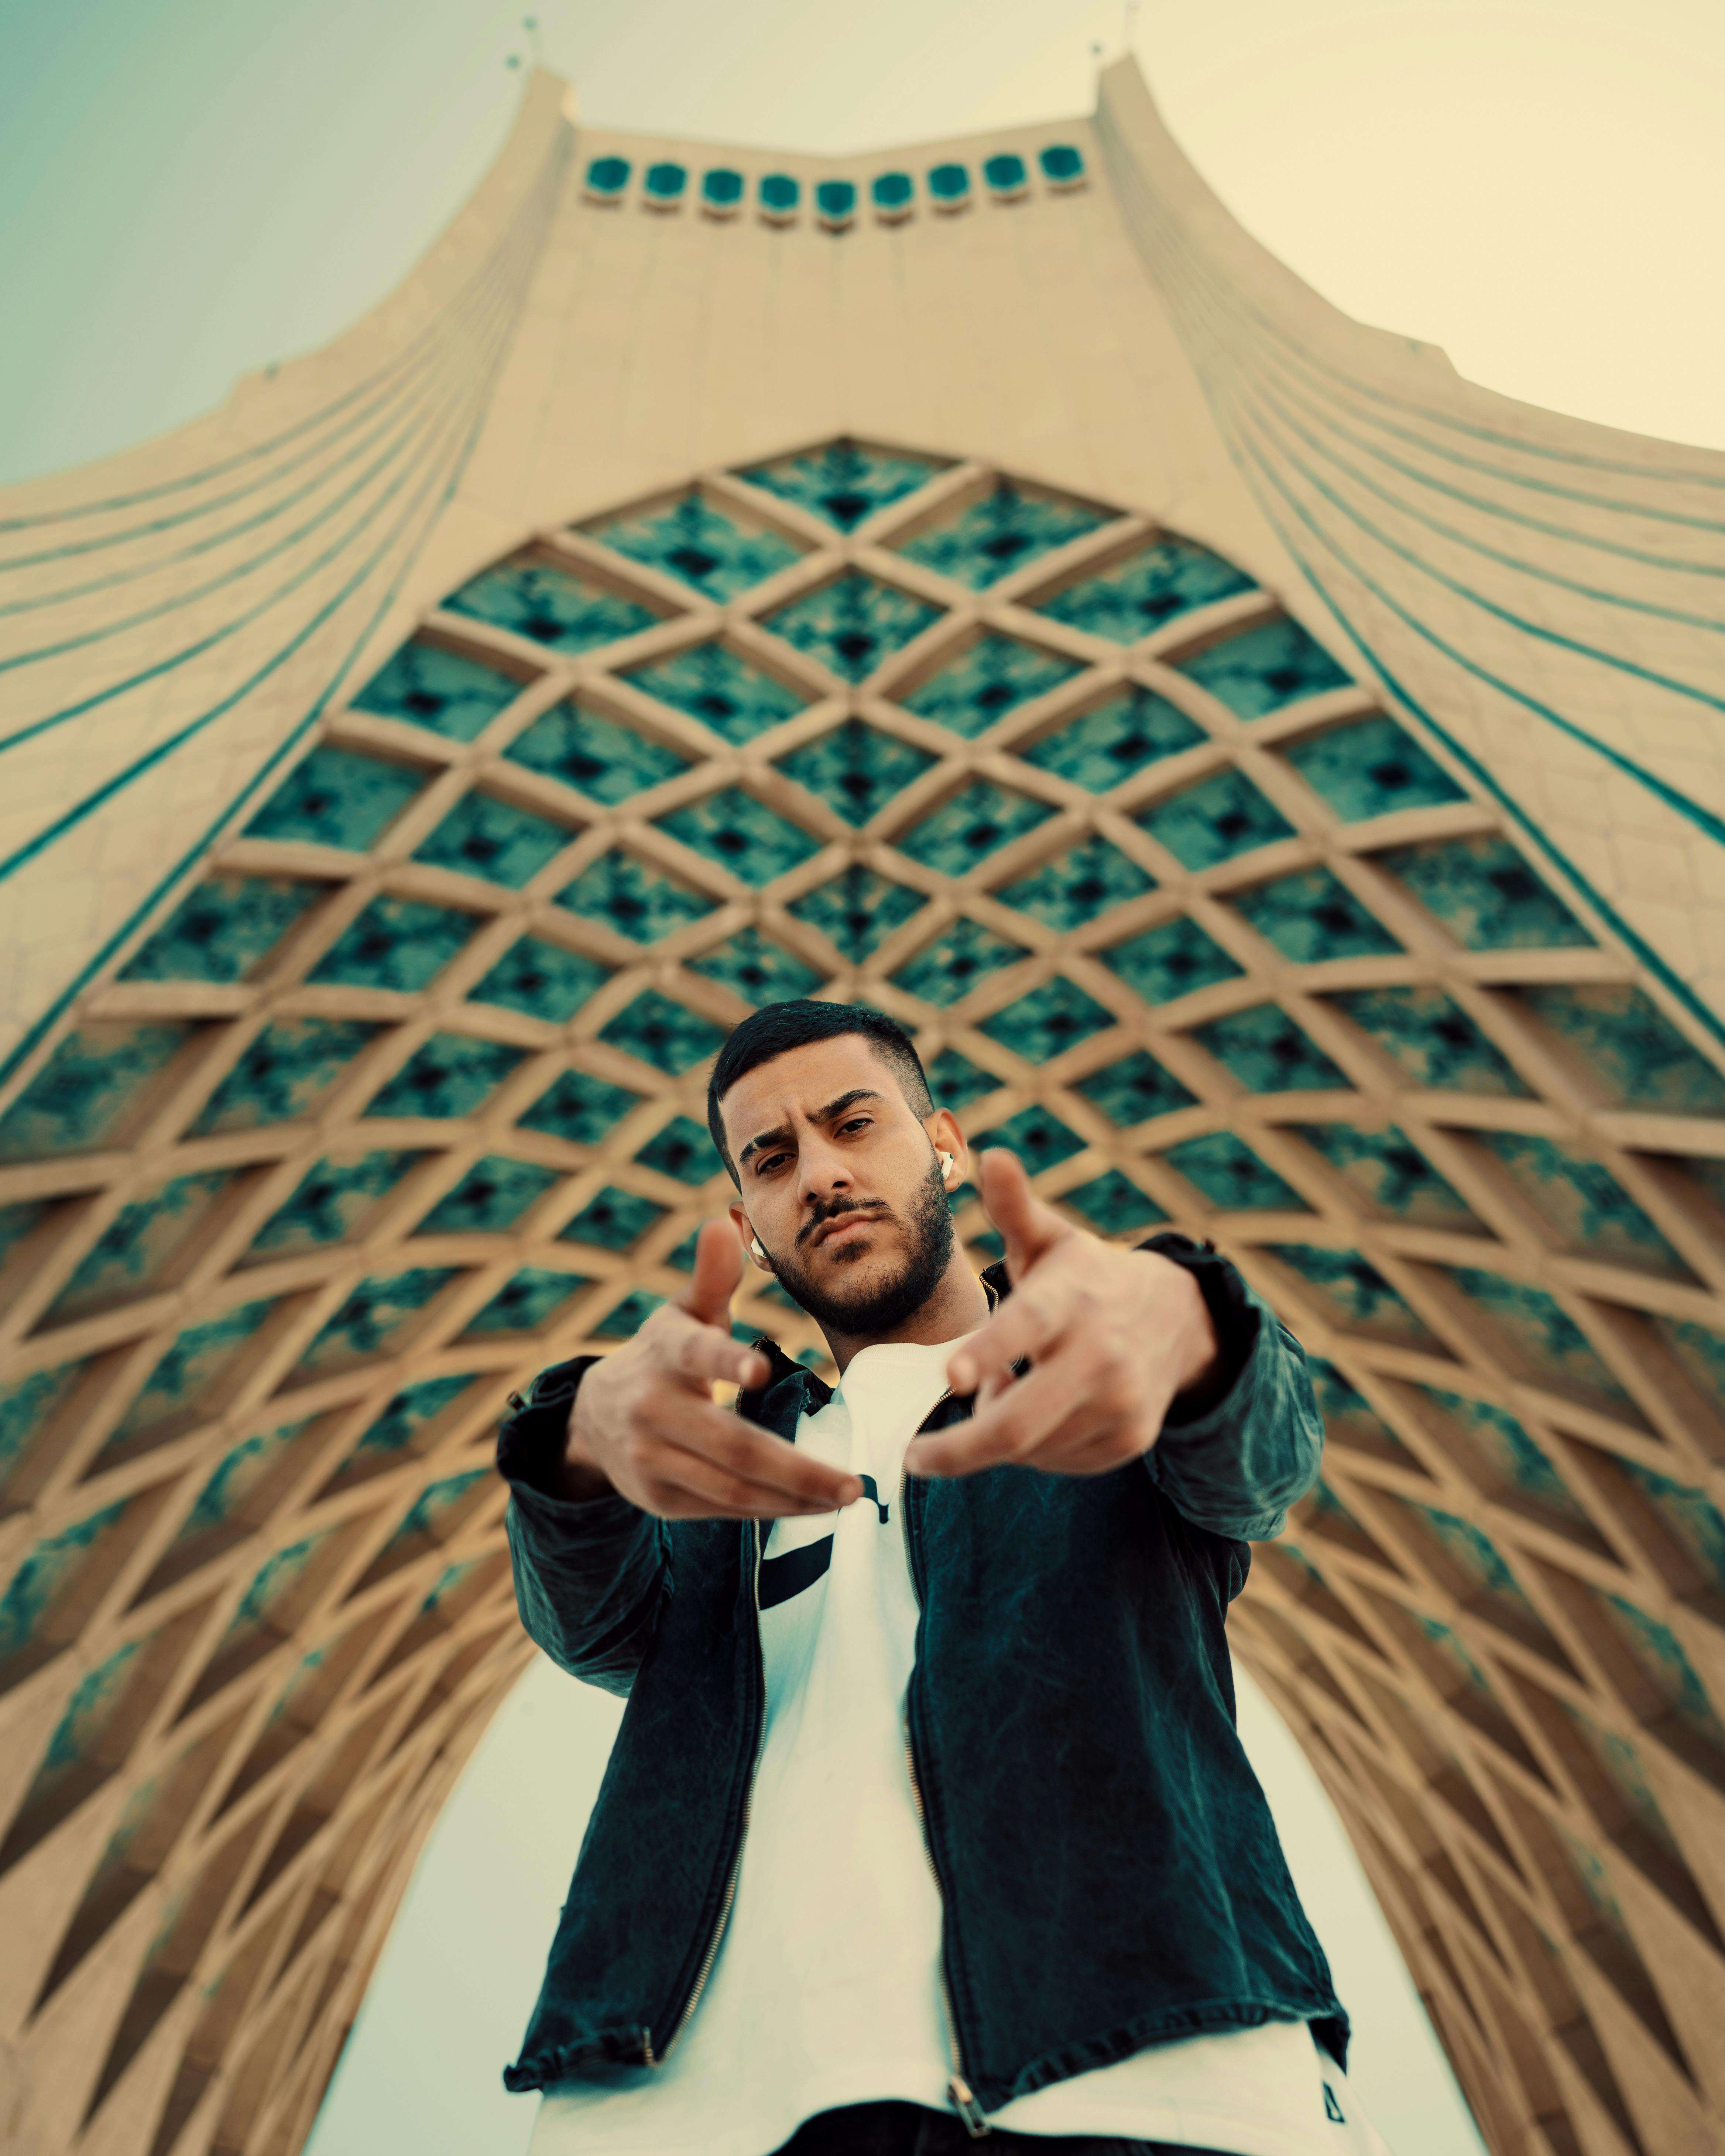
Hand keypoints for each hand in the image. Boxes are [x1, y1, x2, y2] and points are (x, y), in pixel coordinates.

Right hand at [563, 1220, 863, 1519]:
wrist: (595, 1417)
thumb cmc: (663, 1355)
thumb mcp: (684, 1312)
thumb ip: (712, 1276)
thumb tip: (722, 1224)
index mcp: (667, 1353)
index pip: (698, 1356)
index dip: (727, 1362)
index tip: (760, 1370)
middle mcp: (653, 1410)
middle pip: (733, 1448)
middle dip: (797, 1470)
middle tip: (852, 1484)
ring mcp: (652, 1460)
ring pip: (732, 1490)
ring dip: (793, 1500)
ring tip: (843, 1500)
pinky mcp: (659, 1498)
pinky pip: (723, 1510)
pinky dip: (769, 1512)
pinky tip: (807, 1507)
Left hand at [904, 1150, 1217, 1479]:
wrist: (1175, 1317)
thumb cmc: (1084, 1277)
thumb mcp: (1050, 1239)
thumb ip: (1013, 1207)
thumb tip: (993, 1154)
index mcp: (1069, 1298)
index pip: (1027, 1327)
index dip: (989, 1352)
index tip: (951, 1378)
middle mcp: (1100, 1355)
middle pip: (1020, 1423)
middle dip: (958, 1450)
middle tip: (915, 1457)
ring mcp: (1120, 1403)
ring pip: (1033, 1449)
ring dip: (997, 1435)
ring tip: (1000, 1393)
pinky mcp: (1130, 1439)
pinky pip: (1059, 1464)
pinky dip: (1032, 1451)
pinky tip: (1037, 1413)